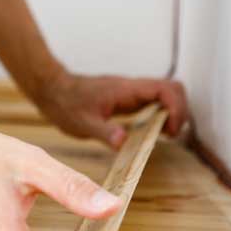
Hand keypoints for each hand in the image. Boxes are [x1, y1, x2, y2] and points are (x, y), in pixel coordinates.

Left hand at [36, 71, 188, 148]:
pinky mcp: (126, 99)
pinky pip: (152, 102)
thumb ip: (103, 131)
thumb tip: (123, 142)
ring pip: (165, 95)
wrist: (50, 89)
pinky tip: (150, 132)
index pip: (166, 89)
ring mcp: (130, 92)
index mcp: (125, 90)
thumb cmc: (64, 104)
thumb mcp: (81, 123)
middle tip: (170, 134)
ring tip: (164, 135)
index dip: (176, 108)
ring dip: (172, 113)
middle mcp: (132, 88)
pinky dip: (160, 115)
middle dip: (180, 111)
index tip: (170, 131)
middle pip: (173, 89)